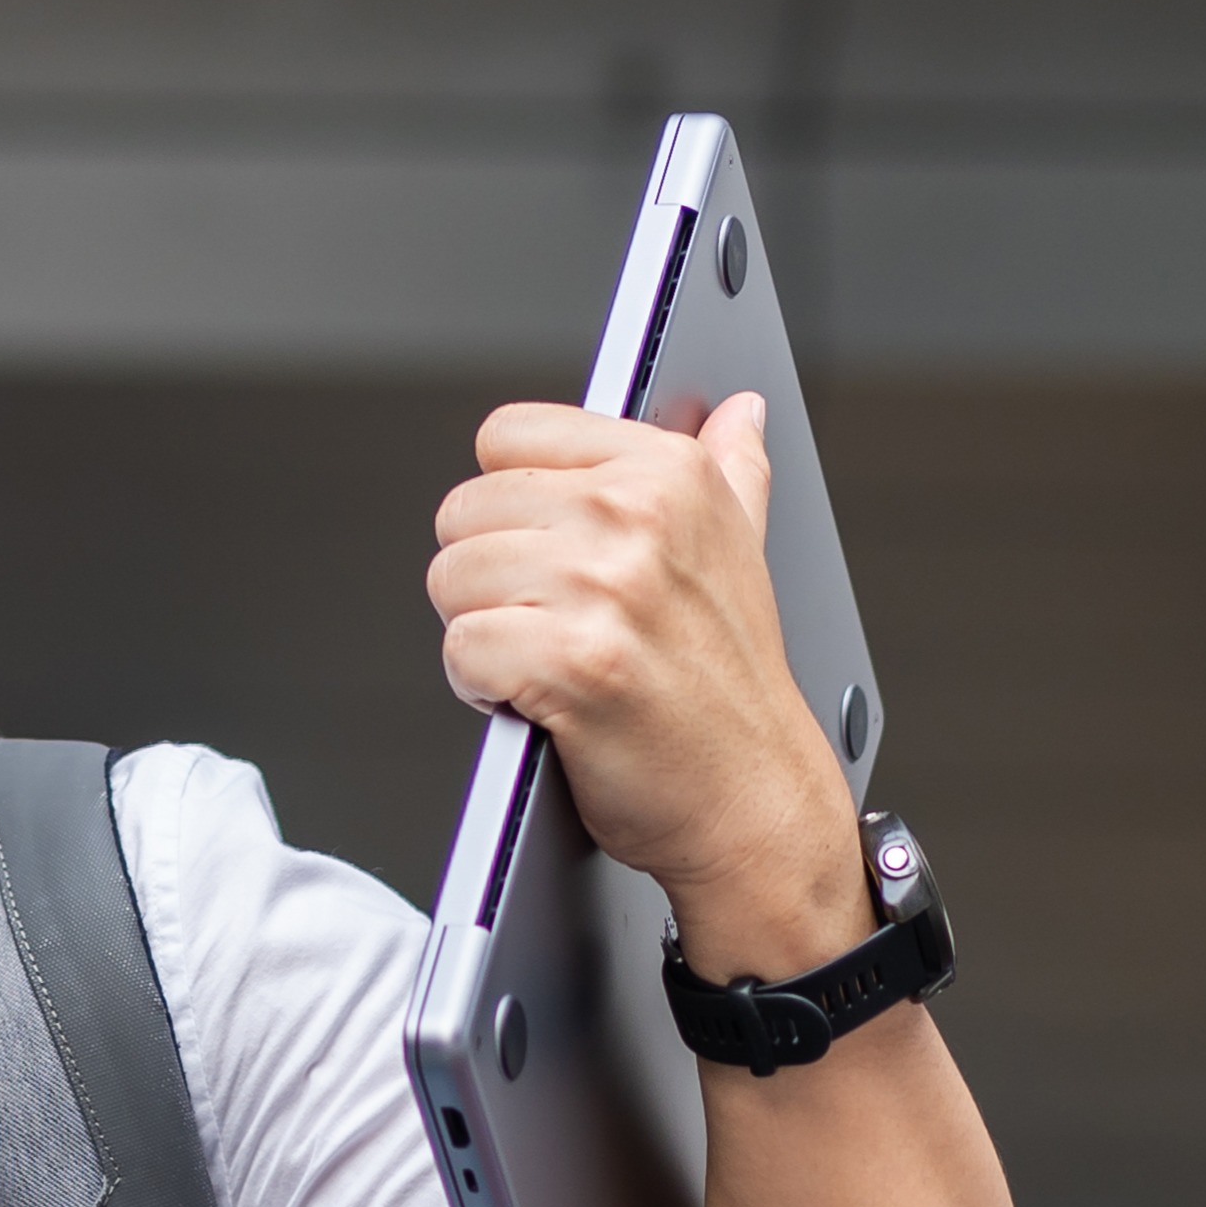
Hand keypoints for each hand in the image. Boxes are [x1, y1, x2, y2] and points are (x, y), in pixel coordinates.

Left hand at [427, 392, 870, 973]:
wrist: (754, 798)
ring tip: (545, 664)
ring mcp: (605, 586)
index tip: (547, 551)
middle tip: (550, 625)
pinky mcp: (571, 660)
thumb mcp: (743, 553)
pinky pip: (461, 648)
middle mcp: (636, 515)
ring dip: (481, 634)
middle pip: (463, 511)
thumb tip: (737, 408)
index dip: (507, 505)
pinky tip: (532, 701)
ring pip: (451, 578)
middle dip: (487, 579)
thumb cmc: (732, 685)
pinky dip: (480, 687)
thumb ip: (731, 469)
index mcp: (670, 472)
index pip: (506, 435)